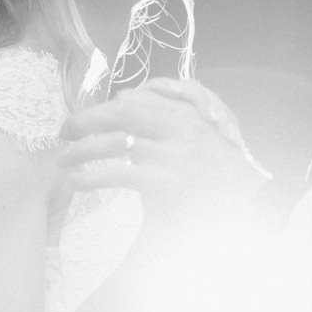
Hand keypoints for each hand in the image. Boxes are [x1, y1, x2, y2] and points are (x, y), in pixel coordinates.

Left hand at [59, 79, 268, 233]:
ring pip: (115, 141)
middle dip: (87, 120)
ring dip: (83, 150)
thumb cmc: (215, 183)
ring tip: (63, 160)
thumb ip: (161, 126)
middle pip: (122, 112)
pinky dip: (92, 176)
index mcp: (185, 116)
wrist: (248, 211)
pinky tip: (76, 182)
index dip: (102, 108)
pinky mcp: (166, 182)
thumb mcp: (191, 144)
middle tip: (63, 132)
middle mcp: (179, 128)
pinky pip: (119, 173)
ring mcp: (173, 154)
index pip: (135, 100)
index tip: (80, 119)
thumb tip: (123, 101)